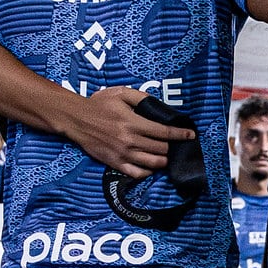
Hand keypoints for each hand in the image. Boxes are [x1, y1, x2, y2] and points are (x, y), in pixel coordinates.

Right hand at [58, 85, 193, 178]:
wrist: (76, 118)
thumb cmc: (99, 104)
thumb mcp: (120, 93)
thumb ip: (141, 98)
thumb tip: (159, 105)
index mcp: (133, 122)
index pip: (164, 132)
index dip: (180, 135)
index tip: (191, 136)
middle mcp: (129, 140)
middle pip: (161, 149)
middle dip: (172, 148)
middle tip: (176, 145)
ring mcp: (122, 154)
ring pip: (152, 163)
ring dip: (163, 161)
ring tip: (167, 157)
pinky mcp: (114, 163)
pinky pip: (136, 173)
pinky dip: (148, 172)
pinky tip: (152, 167)